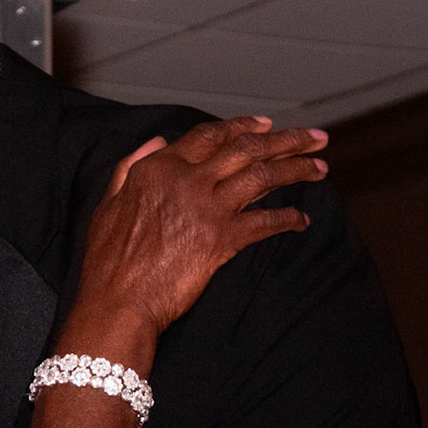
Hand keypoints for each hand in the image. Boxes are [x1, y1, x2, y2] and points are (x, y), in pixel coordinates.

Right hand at [72, 116, 324, 347]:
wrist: (117, 303)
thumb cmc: (108, 262)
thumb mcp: (108, 204)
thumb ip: (130, 167)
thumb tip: (158, 142)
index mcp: (158, 168)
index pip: (209, 135)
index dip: (242, 126)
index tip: (266, 124)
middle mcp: (186, 180)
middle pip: (247, 148)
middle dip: (286, 139)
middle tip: (314, 138)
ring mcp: (207, 208)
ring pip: (263, 176)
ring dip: (296, 169)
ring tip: (319, 168)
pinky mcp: (222, 239)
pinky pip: (265, 222)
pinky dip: (288, 219)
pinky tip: (301, 220)